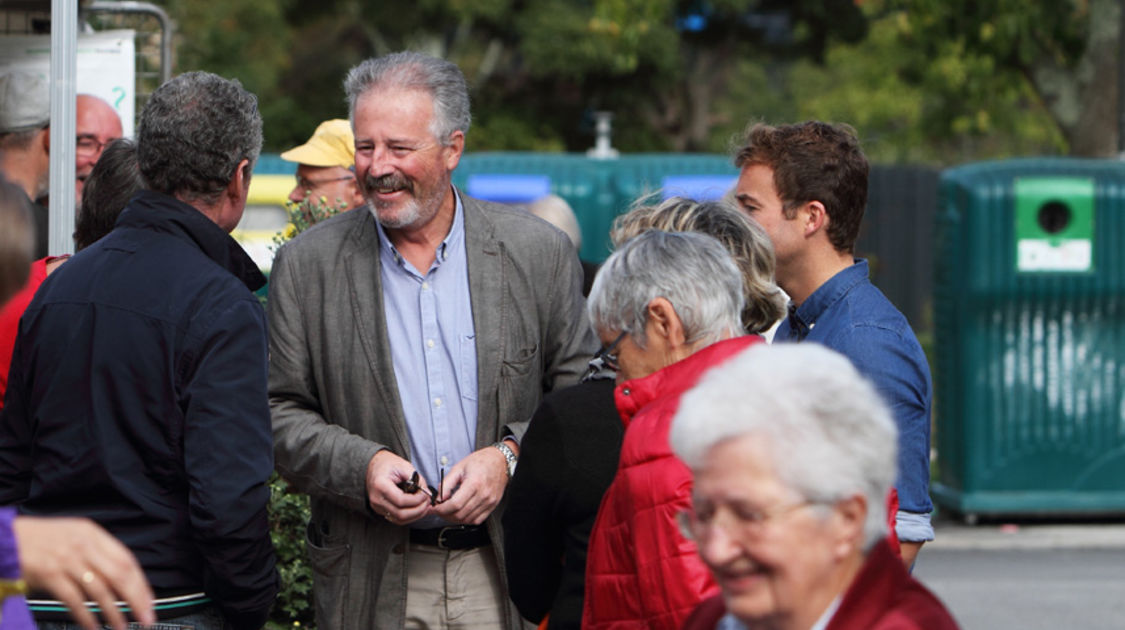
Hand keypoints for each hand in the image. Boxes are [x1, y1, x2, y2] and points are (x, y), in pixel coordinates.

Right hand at [13, 516, 154, 629]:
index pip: (127, 560)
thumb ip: (96, 552)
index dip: (141, 584)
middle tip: (147, 618)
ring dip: (114, 612)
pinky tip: (93, 627)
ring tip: (122, 626)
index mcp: (93, 533)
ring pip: (101, 590)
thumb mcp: (72, 536)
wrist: (4, 538)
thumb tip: (120, 578)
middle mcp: (84, 544)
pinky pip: (75, 600)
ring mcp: (67, 559)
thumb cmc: (38, 540)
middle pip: (120, 575)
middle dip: (137, 600)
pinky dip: (86, 616)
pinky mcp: (50, 574)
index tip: (150, 602)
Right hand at [366, 449, 431, 524]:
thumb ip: (417, 479)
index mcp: (380, 485)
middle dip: (418, 510)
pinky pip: (396, 519)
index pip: (400, 500)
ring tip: (425, 506)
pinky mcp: (380, 510)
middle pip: (400, 514)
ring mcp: (377, 507)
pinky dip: (409, 517)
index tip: (426, 494)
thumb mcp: (404, 466)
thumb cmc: (388, 464)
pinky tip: (418, 510)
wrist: (374, 465)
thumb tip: (427, 492)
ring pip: (399, 520)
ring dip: (415, 515)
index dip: (416, 500)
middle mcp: (376, 499)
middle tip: (428, 502)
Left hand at [432, 444, 510, 524]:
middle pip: (460, 514)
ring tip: (448, 511)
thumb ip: (446, 484)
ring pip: (467, 520)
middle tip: (439, 510)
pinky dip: (466, 520)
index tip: (435, 508)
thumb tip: (438, 499)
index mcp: (474, 483)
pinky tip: (461, 512)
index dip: (441, 509)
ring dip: (454, 519)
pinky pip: (477, 520)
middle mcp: (483, 495)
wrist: (500, 460)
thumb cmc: (480, 461)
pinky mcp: (493, 506)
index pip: (455, 504)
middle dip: (445, 515)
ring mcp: (489, 502)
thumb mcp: (459, 467)